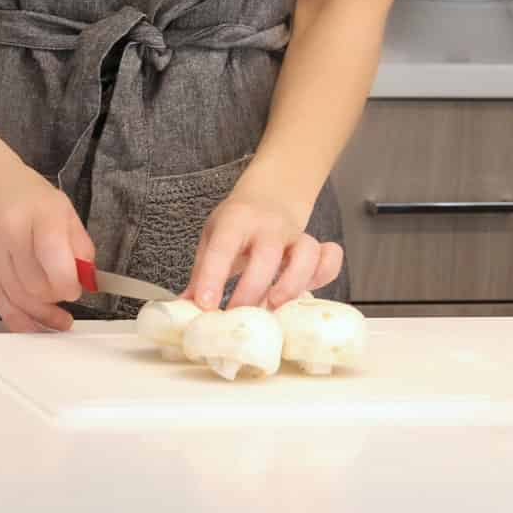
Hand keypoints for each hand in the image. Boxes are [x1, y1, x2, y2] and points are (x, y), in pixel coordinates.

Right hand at [0, 154, 95, 332]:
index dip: (68, 283)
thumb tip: (88, 281)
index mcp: (40, 213)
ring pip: (17, 299)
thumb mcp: (63, 208)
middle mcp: (10, 231)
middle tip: (65, 294)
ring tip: (57, 318)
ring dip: (40, 314)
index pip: (54, 259)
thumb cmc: (28, 194)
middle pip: (34, 285)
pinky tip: (35, 325)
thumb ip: (79, 245)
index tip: (75, 288)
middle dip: (55, 297)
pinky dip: (19, 320)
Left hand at [175, 175, 342, 312]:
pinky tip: (307, 292)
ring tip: (273, 306)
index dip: (213, 276)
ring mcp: (295, 234)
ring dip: (291, 284)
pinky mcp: (314, 245)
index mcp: (236, 220)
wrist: (270, 195)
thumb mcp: (213, 237)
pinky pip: (330, 257)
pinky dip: (324, 274)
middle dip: (251, 290)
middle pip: (266, 254)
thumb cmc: (238, 223)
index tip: (204, 305)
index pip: (223, 246)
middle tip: (236, 317)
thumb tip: (183, 309)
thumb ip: (201, 273)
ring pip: (305, 253)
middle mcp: (268, 225)